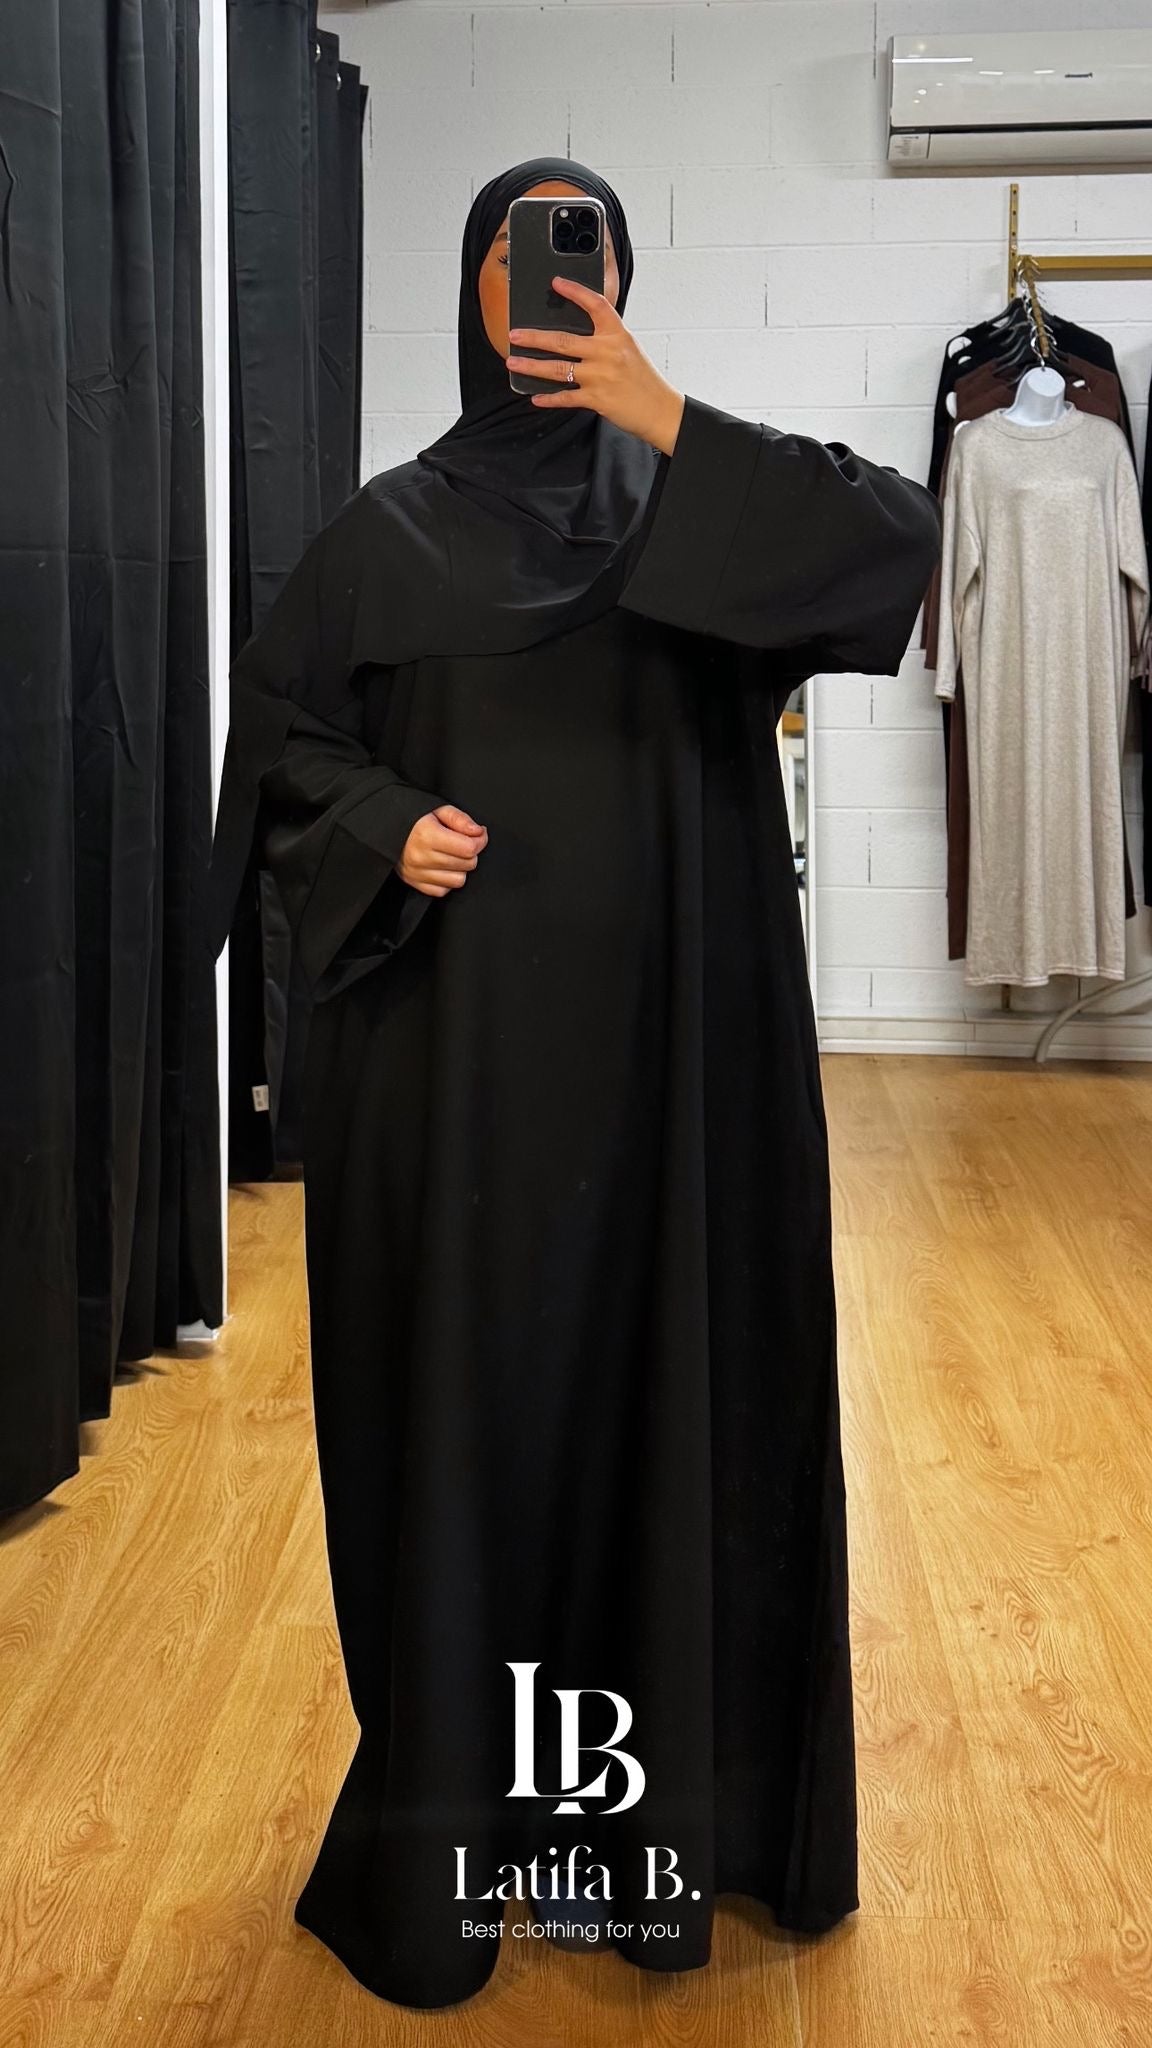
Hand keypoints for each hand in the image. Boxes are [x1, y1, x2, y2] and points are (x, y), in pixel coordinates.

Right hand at [399, 803, 487, 896]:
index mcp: (427, 835)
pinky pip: (443, 890)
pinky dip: (446, 880)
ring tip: (451, 855)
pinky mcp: (414, 883)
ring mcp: (417, 873)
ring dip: (460, 868)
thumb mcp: (437, 809)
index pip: (469, 848)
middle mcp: (421, 857)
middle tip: (462, 842)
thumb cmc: (412, 818)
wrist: (385, 829)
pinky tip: (441, 866)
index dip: (480, 840)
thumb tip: (478, 832)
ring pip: (458, 880)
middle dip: (470, 853)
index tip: (477, 834)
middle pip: (467, 864)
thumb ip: (460, 819)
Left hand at [506, 275, 685, 455]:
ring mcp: (600, 376)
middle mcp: (607, 352)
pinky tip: (536, 397)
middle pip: (563, 340)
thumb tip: (572, 337)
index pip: (595, 305)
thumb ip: (604, 340)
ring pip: (557, 369)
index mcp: (617, 335)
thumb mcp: (628, 349)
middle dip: (534, 337)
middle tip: (514, 334)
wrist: (660, 409)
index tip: (556, 283)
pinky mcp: (597, 399)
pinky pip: (566, 397)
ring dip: (532, 366)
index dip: (574, 291)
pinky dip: (549, 398)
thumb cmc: (643, 379)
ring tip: (514, 362)